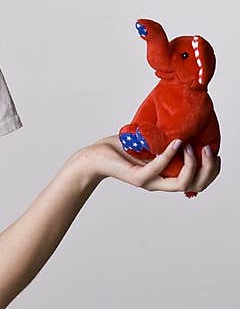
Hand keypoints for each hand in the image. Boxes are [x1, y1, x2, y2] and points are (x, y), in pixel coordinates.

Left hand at [81, 134, 220, 196]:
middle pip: (195, 185)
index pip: (197, 181)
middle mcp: (159, 182)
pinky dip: (170, 155)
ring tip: (195, 147)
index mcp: (165, 175)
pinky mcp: (137, 177)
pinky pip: (159, 168)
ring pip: (182, 183)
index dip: (211, 170)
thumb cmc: (122, 148)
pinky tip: (176, 142)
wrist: (95, 156)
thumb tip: (185, 123)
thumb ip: (167, 139)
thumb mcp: (151, 142)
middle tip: (209, 150)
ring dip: (194, 165)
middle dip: (209, 169)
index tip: (214, 152)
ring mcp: (148, 181)